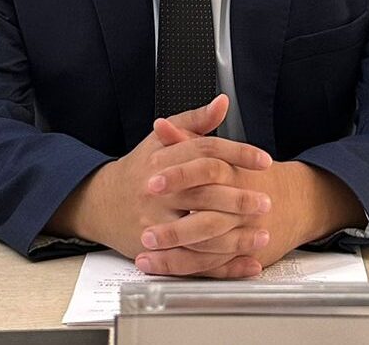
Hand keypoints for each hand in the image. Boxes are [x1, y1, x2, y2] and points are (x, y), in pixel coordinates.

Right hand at [46, 95, 272, 274]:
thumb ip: (195, 121)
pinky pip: (195, 261)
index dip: (238, 153)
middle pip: (204, 192)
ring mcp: (155, 222)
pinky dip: (225, 266)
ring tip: (263, 234)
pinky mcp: (156, 250)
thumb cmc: (139, 168)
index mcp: (163, 159)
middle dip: (239, 198)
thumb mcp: (161, 139)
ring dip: (236, 236)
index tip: (264, 160)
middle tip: (266, 200)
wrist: (102, 203)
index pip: (206, 151)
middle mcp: (158, 190)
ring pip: (201, 231)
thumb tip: (222, 102)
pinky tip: (247, 262)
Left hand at [135, 118, 365, 276]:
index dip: (179, 175)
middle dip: (174, 228)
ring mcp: (242, 232)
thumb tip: (159, 125)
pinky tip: (157, 265)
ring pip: (207, 246)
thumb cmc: (248, 175)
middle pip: (207, 217)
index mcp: (232, 173)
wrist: (293, 201)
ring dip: (174, 251)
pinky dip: (183, 267)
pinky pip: (210, 266)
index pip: (207, 170)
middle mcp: (239, 205)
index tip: (152, 180)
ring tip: (146, 251)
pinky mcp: (241, 253)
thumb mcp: (218, 152)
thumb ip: (188, 138)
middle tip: (145, 229)